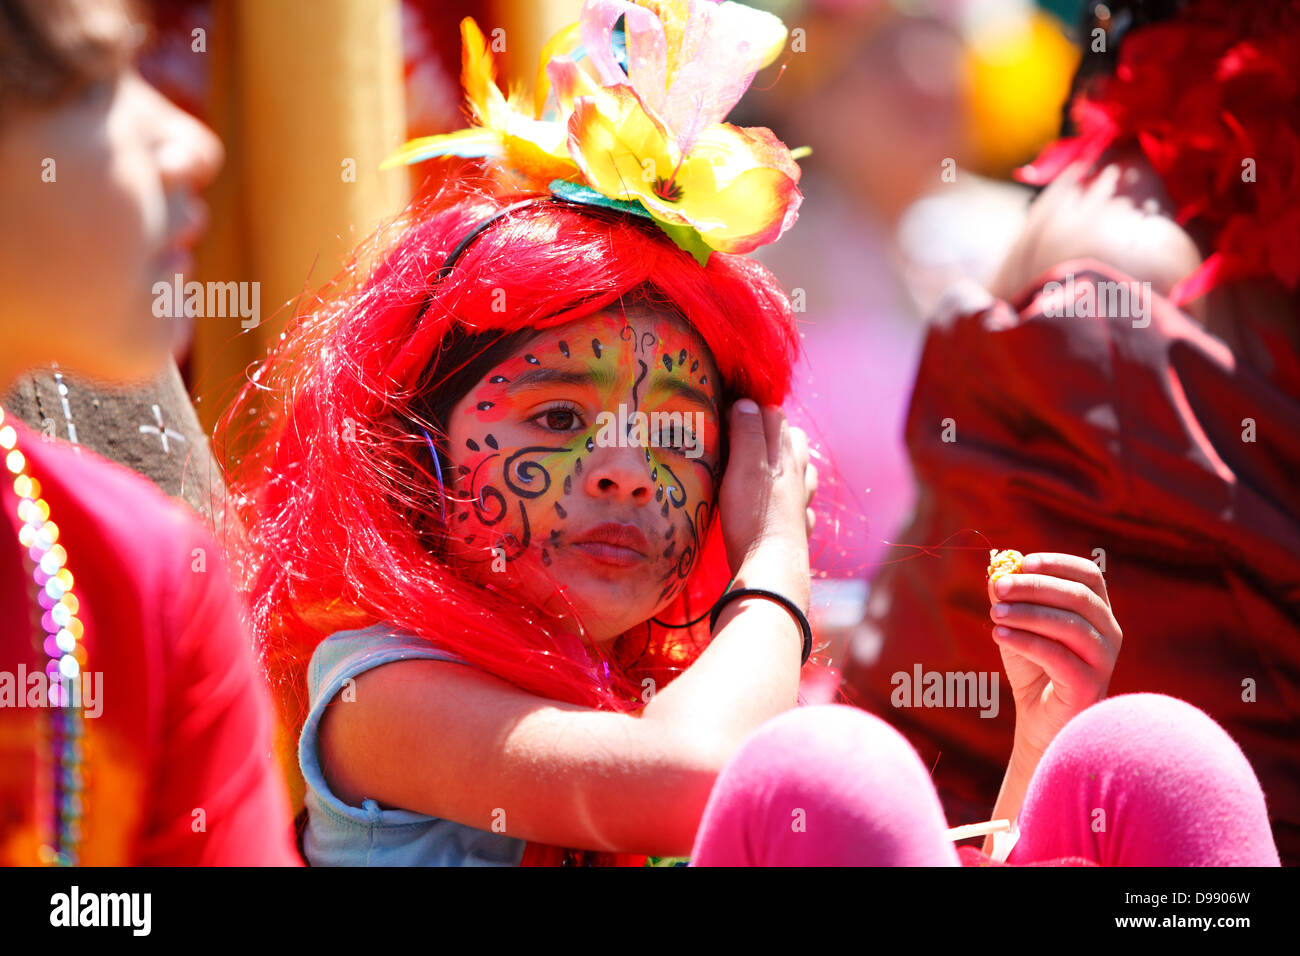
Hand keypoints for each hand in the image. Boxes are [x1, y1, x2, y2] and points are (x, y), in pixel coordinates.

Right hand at [718, 399, 810, 609]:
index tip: (729, 414)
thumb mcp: (744, 467)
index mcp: (786, 455)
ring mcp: (801, 503)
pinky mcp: (798, 529)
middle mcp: (799, 475)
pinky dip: (794, 499)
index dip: (753, 409)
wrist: (771, 569)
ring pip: (804, 472)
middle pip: (794, 440)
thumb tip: (747, 403)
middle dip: (774, 432)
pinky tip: (783, 506)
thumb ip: (746, 433)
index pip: (775, 415)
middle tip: (744, 438)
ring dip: (789, 464)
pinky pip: (802, 505)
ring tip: (766, 467)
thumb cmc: (753, 516)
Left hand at [987, 552, 1121, 761]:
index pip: (1089, 575)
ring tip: (994, 613)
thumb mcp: (1017, 625)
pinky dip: (1026, 641)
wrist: (1039, 718)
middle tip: (999, 586)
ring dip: (1027, 614)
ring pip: (1069, 625)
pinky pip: (1058, 656)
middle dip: (1034, 587)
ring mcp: (1104, 660)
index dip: (1057, 564)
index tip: (1023, 562)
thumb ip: (1010, 598)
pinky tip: (999, 635)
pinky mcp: (1089, 686)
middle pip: (1078, 597)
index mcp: (1098, 611)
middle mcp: (1109, 632)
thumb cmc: (1032, 666)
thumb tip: (997, 570)